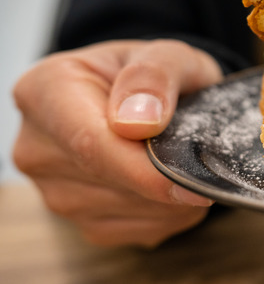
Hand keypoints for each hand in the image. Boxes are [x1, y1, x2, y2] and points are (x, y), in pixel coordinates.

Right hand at [13, 40, 222, 246]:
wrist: (150, 100)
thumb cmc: (156, 75)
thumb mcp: (167, 54)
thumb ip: (154, 75)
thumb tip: (139, 121)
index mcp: (45, 91)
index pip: (90, 144)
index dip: (146, 169)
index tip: (194, 180)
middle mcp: (37, 147)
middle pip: (111, 181)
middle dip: (168, 176)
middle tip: (206, 153)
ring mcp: (54, 190)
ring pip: (130, 210)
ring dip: (174, 197)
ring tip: (185, 158)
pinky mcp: (82, 221)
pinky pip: (140, 230)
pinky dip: (172, 213)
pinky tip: (174, 183)